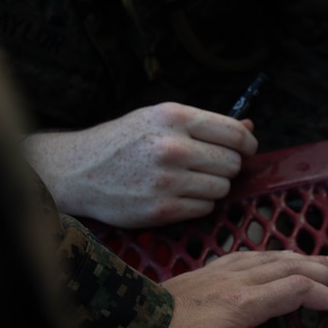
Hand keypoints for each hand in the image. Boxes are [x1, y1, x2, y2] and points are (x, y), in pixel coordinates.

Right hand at [24, 102, 256, 227]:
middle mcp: (172, 147)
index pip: (235, 133)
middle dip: (228, 166)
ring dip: (214, 187)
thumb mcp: (159, 119)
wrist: (78, 171)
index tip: (247, 150)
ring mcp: (167, 180)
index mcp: (173, 118)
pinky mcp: (162, 209)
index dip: (248, 144)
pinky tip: (180, 195)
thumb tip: (250, 127)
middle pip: (233, 163)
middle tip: (210, 166)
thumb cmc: (123, 142)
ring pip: (222, 188)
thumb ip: (205, 124)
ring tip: (191, 180)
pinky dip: (199, 204)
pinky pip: (205, 208)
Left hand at [121, 252, 327, 327]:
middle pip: (293, 268)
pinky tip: (282, 258)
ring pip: (275, 257)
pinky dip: (278, 255)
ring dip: (308, 260)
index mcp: (243, 303)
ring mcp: (222, 272)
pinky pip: (253, 255)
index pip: (298, 291)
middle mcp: (238, 280)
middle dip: (327, 273)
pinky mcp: (208, 271)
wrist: (117, 325)